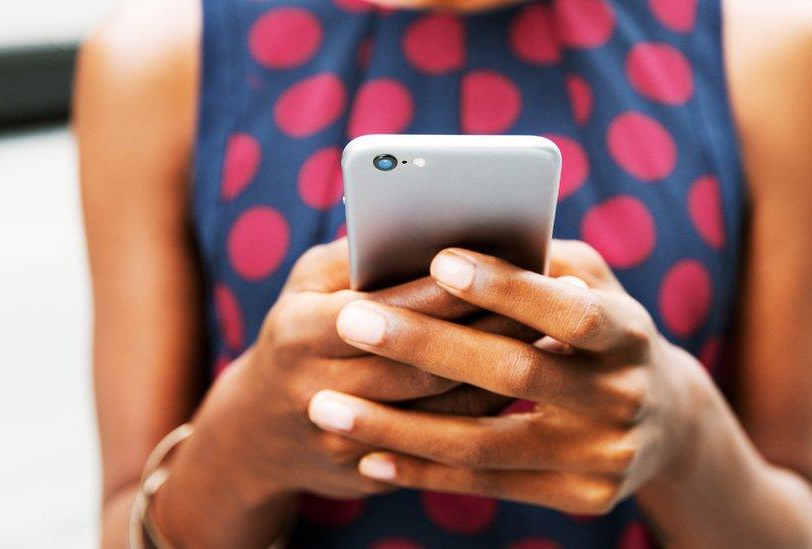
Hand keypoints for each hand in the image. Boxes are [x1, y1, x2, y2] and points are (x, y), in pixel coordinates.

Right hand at [185, 239, 532, 502]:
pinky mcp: (369, 473)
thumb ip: (360, 256)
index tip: (508, 262)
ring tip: (553, 335)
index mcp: (299, 334)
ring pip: (441, 409)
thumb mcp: (308, 285)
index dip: (450, 289)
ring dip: (501, 373)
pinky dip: (486, 409)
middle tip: (554, 299)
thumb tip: (430, 227)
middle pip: (424, 365)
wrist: (257, 434)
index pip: (388, 309)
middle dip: (492, 330)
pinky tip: (526, 380)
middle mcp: (316, 392)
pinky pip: (441, 443)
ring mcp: (342, 442)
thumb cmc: (296, 332)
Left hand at [307, 241, 711, 513]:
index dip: (505, 287)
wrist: (666, 424)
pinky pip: (487, 484)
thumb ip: (539, 262)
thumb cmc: (603, 332)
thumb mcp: (594, 285)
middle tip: (350, 321)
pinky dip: (422, 472)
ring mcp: (604, 455)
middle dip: (426, 346)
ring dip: (398, 428)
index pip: (568, 309)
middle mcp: (624, 397)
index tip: (437, 259)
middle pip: (515, 374)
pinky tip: (367, 455)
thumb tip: (451, 236)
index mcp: (631, 332)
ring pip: (485, 442)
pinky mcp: (581, 496)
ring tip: (328, 408)